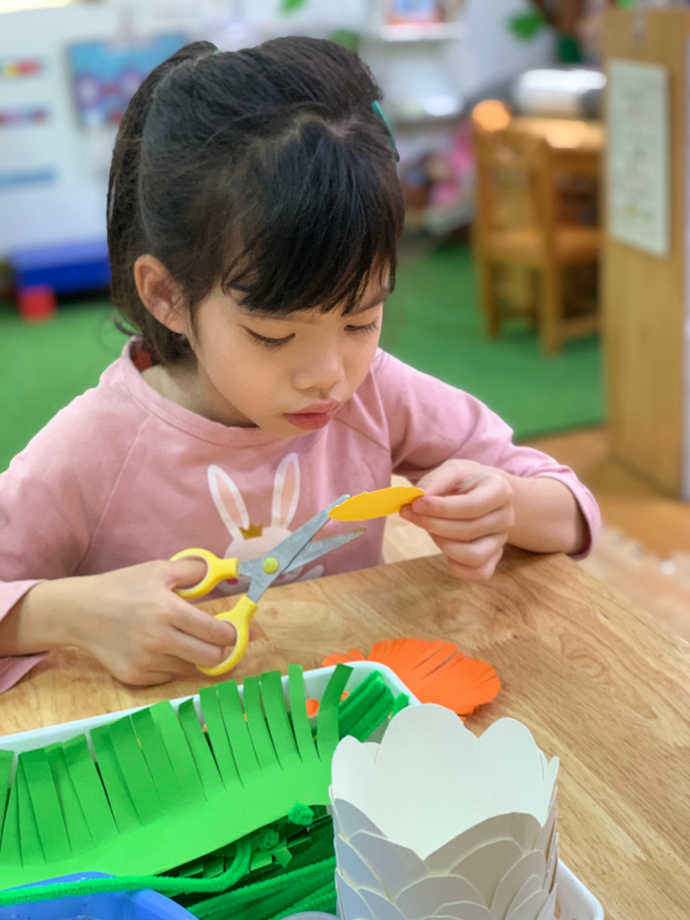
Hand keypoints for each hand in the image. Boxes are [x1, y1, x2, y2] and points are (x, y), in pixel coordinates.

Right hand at [12, 559, 242, 685]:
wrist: (79, 612)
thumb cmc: (122, 587)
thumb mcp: (159, 570)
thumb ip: (196, 570)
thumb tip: (228, 571)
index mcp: (168, 611)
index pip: (217, 632)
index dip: (233, 632)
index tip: (236, 629)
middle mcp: (159, 640)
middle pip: (211, 658)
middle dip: (221, 649)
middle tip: (217, 639)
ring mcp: (146, 662)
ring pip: (189, 666)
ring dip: (192, 654)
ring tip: (176, 637)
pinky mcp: (135, 677)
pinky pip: (168, 675)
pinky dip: (170, 664)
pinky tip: (156, 648)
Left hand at [399, 460, 514, 583]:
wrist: (482, 492)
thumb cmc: (465, 481)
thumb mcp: (452, 471)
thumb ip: (435, 481)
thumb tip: (418, 498)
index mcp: (501, 490)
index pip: (471, 506)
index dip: (440, 508)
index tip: (415, 503)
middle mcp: (506, 517)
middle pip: (468, 530)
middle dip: (432, 524)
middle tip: (410, 513)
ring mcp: (502, 541)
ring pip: (474, 556)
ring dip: (443, 545)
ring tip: (430, 529)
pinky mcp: (494, 558)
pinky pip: (479, 574)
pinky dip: (457, 567)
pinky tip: (443, 549)